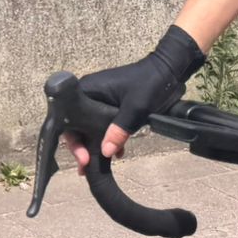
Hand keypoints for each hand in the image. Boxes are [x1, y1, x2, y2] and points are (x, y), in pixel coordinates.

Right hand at [61, 26, 207, 169]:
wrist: (168, 71)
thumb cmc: (150, 83)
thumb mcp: (136, 108)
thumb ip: (120, 129)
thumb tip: (105, 152)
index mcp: (88, 89)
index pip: (69, 117)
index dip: (73, 139)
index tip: (82, 157)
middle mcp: (88, 94)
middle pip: (76, 124)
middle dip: (81, 146)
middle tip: (86, 166)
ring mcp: (98, 99)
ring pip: (88, 126)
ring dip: (93, 145)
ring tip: (97, 164)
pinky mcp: (109, 105)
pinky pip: (101, 124)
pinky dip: (106, 138)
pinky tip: (117, 153)